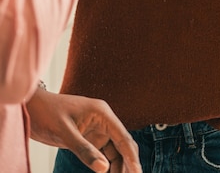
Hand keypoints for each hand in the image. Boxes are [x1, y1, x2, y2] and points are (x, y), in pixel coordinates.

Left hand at [27, 88, 141, 172]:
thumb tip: (105, 169)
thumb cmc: (47, 114)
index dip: (132, 157)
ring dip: (119, 166)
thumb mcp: (65, 134)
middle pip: (123, 144)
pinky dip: (107, 165)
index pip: (123, 137)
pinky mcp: (89, 137)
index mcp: (102, 113)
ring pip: (115, 150)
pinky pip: (103, 153)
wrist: (32, 108)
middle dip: (129, 162)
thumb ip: (84, 150)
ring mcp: (97, 129)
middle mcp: (103, 120)